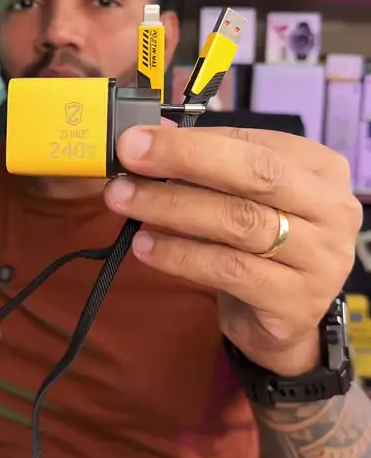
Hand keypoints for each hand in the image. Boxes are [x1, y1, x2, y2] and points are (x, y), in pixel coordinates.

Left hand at [104, 126, 362, 376]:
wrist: (283, 322)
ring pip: (239, 222)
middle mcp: (333, 210)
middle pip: (255, 175)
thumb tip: (148, 135)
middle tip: (129, 159)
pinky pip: (229, 270)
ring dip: (172, 208)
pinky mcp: (296, 302)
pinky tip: (145, 246)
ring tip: (125, 203)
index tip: (137, 138)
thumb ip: (207, 164)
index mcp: (321, 169)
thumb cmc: (261, 246)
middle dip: (184, 161)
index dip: (192, 140)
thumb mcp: (243, 198)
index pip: (253, 143)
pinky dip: (180, 255)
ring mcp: (320, 259)